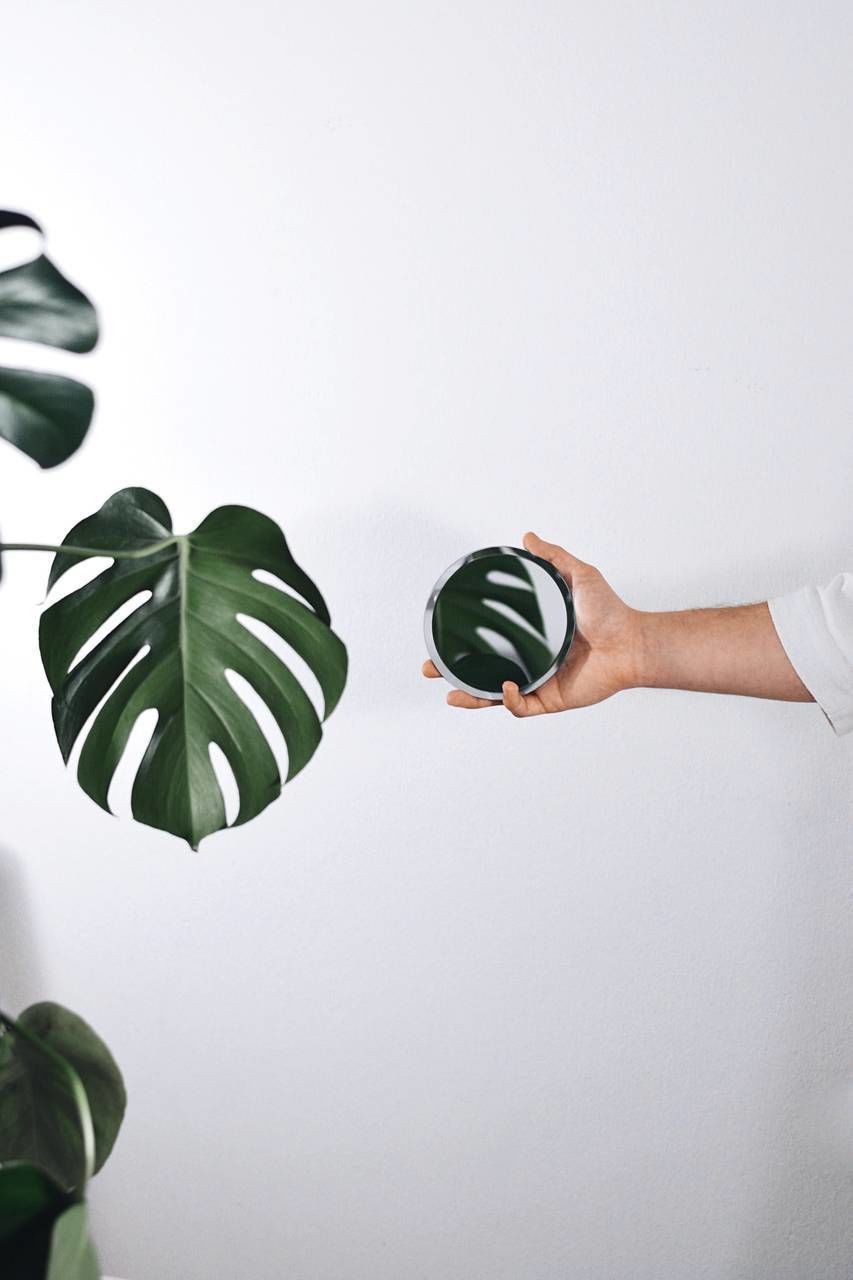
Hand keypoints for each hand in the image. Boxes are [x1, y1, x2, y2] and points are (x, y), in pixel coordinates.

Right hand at [422, 532, 641, 715]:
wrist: (632, 641)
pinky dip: (508, 699)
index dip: (463, 639)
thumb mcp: (578, 575)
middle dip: (453, 673)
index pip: (489, 638)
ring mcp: (539, 681)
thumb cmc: (610, 610)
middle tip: (430, 667)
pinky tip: (502, 687)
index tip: (440, 633)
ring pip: (494, 695)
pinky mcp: (551, 700)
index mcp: (531, 634)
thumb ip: (552, 557)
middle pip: (481, 670)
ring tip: (450, 692)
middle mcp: (530, 659)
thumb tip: (527, 535)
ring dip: (470, 696)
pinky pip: (522, 707)